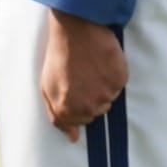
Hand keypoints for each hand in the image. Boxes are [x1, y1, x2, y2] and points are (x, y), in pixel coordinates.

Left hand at [39, 9, 127, 140]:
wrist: (76, 28)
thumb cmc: (60, 55)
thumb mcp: (47, 86)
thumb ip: (57, 116)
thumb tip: (73, 138)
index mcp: (67, 110)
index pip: (81, 121)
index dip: (79, 103)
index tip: (77, 87)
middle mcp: (87, 107)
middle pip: (97, 111)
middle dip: (91, 96)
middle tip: (83, 74)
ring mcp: (105, 94)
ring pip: (109, 98)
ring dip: (102, 85)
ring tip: (92, 66)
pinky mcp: (119, 80)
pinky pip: (119, 84)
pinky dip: (113, 74)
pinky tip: (102, 61)